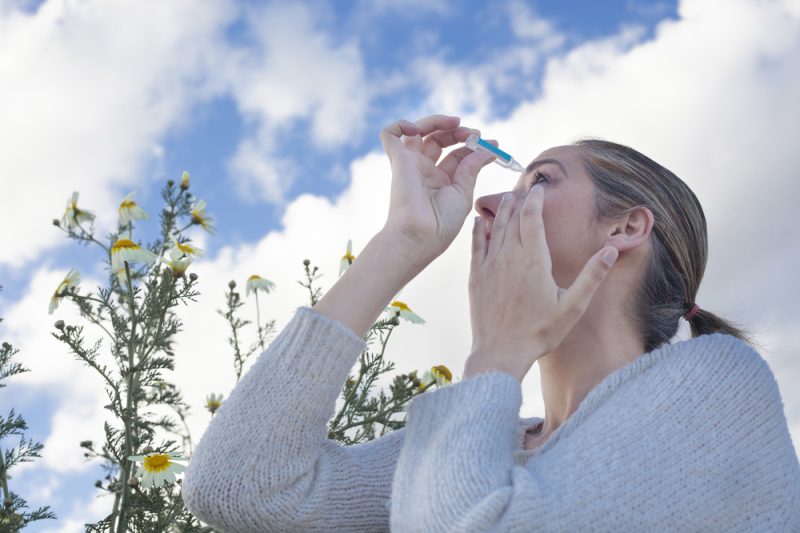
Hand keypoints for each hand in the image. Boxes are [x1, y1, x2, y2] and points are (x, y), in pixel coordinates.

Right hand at [379, 115, 496, 264]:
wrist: (419, 235)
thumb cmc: (441, 223)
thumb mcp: (464, 193)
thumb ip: (472, 168)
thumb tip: (489, 149)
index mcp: (441, 182)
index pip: (457, 155)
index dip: (474, 146)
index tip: (494, 144)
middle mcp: (425, 171)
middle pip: (439, 139)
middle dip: (458, 132)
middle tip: (475, 134)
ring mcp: (410, 165)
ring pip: (417, 131)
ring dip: (437, 121)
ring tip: (456, 123)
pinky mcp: (397, 160)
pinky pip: (389, 134)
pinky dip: (401, 124)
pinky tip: (417, 129)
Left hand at [464, 185, 618, 381]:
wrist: (501, 352)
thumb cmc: (539, 332)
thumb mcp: (573, 306)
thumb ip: (592, 275)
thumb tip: (612, 249)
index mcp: (534, 259)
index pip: (532, 216)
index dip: (535, 198)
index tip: (539, 187)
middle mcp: (509, 256)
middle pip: (513, 217)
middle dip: (520, 200)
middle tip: (525, 189)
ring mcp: (490, 265)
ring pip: (494, 228)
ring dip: (500, 210)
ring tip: (506, 198)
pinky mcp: (476, 276)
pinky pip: (476, 245)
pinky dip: (478, 230)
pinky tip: (478, 222)